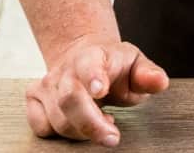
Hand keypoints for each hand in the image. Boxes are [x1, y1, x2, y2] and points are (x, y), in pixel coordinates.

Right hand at [24, 34, 168, 144]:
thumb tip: (159, 82)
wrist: (84, 57)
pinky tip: (78, 125)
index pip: (88, 65)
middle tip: (112, 137)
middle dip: (91, 123)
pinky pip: (41, 126)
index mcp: (91, 56)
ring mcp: (47, 85)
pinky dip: (60, 133)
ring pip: (57, 119)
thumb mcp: (136, 64)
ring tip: (104, 124)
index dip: (93, 77)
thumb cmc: (113, 65)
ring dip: (82, 131)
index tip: (100, 90)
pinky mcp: (34, 100)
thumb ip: (148, 75)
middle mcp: (65, 70)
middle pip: (70, 99)